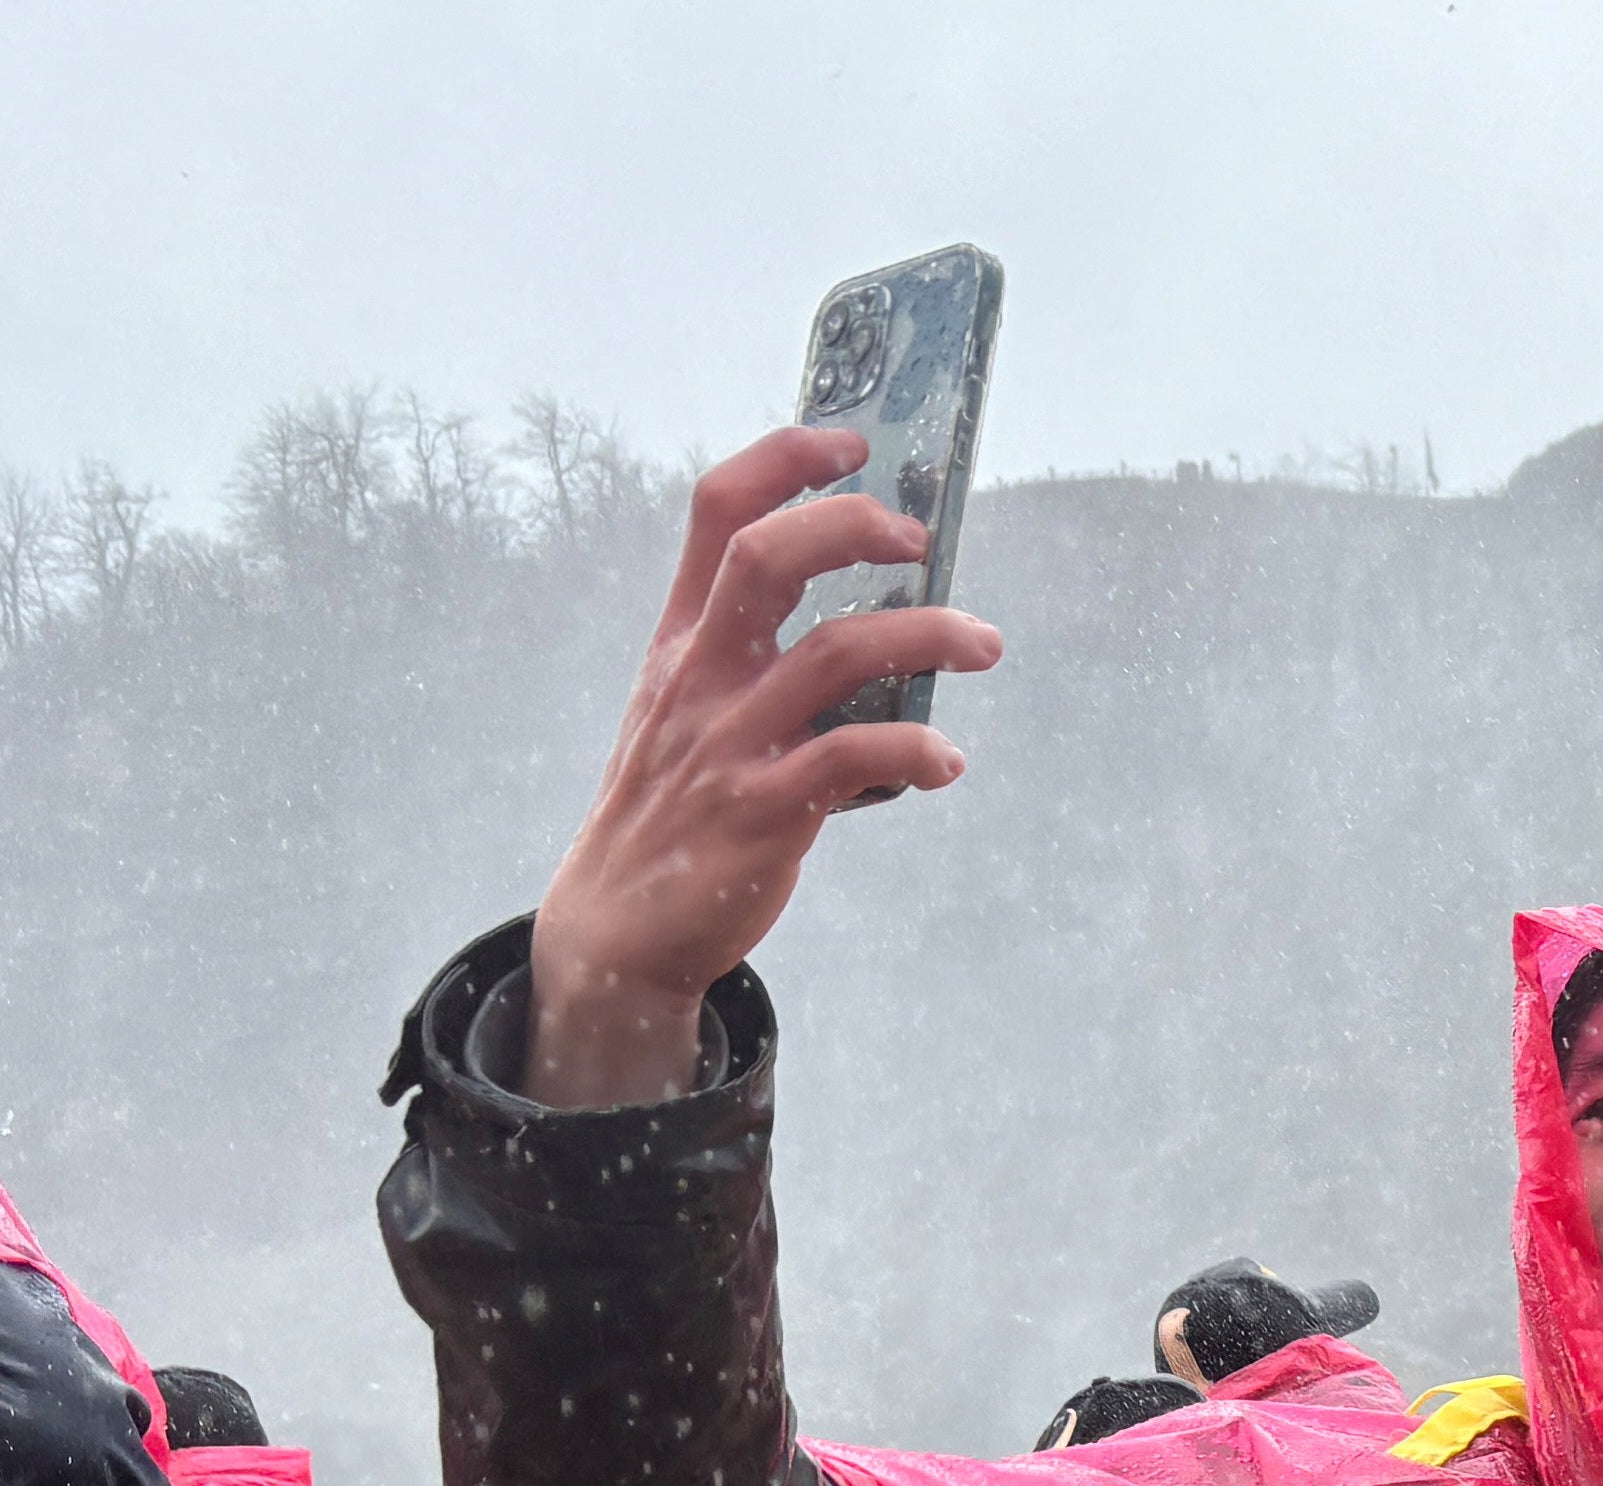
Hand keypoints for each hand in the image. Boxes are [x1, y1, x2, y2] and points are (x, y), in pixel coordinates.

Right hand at [524, 428, 1009, 1107]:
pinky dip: (914, 754)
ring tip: (983, 643)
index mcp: (681, 638)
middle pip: (768, 558)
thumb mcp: (684, 708)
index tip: (854, 444)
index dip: (785, 461)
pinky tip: (947, 762)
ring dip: (925, 636)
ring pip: (834, 654)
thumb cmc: (673, 805)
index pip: (717, 512)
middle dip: (853, 528)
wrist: (618, 924)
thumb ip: (749, 652)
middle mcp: (700, 676)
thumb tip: (864, 614)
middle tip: (922, 541)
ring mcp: (729, 742)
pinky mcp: (763, 812)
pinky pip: (850, 762)